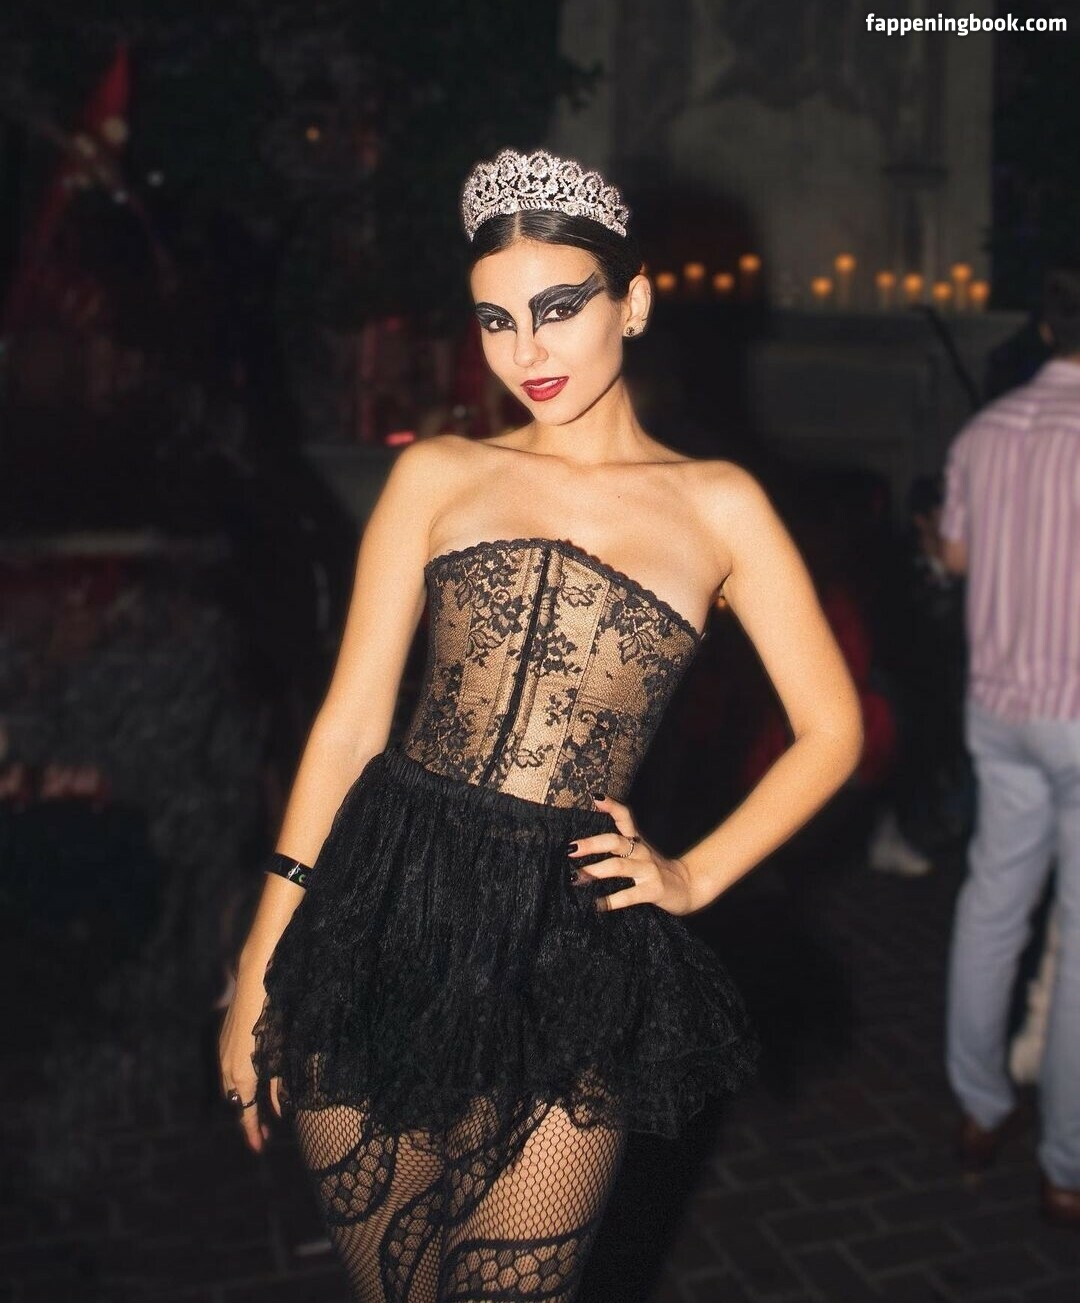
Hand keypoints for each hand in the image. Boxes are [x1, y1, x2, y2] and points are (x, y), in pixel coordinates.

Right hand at [217, 970, 284, 1152]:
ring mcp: (223, 1052)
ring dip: (242, 1101)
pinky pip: (228, 1070)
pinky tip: (249, 1085)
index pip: (244, 1111)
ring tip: (258, 1115)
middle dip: (248, 1119)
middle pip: (235, 1102)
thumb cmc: (273, 1013)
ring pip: (230, 1087)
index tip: (259, 1147)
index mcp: (242, 1072)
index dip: (252, 1130)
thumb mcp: (280, 1052)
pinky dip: (239, 1083)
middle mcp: (227, 1066)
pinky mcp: (224, 1040)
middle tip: (262, 1136)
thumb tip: (279, 1112)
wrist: (255, 978)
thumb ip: (279, 1084)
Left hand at [568, 794, 694, 915]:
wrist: (689, 887)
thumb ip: (618, 847)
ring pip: (619, 866)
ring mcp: (648, 870)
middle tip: (570, 849)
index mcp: (637, 842)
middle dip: (591, 844)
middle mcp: (642, 852)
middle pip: (615, 841)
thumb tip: (583, 846)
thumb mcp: (640, 853)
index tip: (596, 798)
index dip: (612, 806)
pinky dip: (611, 901)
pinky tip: (597, 905)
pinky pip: (629, 895)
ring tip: (576, 878)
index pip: (626, 817)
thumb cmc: (656, 871)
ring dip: (595, 871)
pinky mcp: (653, 890)